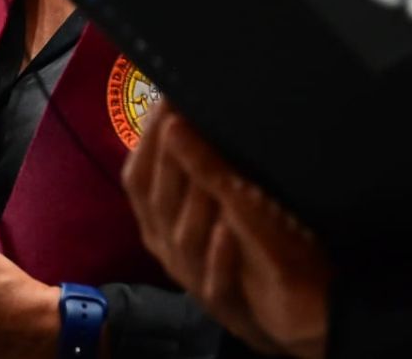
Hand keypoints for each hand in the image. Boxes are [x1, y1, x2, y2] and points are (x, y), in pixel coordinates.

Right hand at [123, 108, 329, 358]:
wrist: (273, 313)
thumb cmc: (239, 247)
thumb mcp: (212, 202)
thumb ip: (194, 165)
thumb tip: (186, 111)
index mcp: (156, 221)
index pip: (138, 177)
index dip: (148, 138)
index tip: (165, 97)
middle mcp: (166, 247)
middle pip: (157, 200)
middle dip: (167, 156)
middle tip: (180, 115)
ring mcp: (192, 276)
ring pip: (183, 237)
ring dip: (193, 200)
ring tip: (204, 165)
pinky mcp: (224, 304)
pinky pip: (216, 279)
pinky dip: (220, 254)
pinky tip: (229, 228)